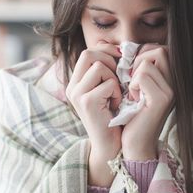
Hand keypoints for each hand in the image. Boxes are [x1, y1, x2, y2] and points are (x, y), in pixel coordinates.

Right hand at [65, 41, 121, 186]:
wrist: (111, 146)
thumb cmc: (114, 116)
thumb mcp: (108, 89)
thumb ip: (107, 70)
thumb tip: (115, 46)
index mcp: (76, 82)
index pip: (88, 51)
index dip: (107, 51)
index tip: (121, 60)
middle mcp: (72, 87)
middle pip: (89, 53)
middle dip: (110, 60)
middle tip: (119, 76)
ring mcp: (77, 94)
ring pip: (100, 66)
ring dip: (114, 79)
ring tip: (116, 95)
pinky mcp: (86, 102)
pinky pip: (108, 83)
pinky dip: (117, 93)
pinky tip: (116, 106)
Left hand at [121, 44, 174, 160]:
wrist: (135, 143)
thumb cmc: (131, 115)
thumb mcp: (136, 87)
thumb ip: (138, 69)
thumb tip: (126, 48)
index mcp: (171, 78)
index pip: (160, 49)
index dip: (142, 55)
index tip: (132, 73)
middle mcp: (176, 83)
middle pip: (158, 50)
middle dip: (138, 61)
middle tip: (131, 81)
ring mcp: (171, 90)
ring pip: (148, 62)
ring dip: (134, 76)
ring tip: (134, 93)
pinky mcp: (162, 99)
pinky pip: (142, 76)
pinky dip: (132, 86)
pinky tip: (134, 100)